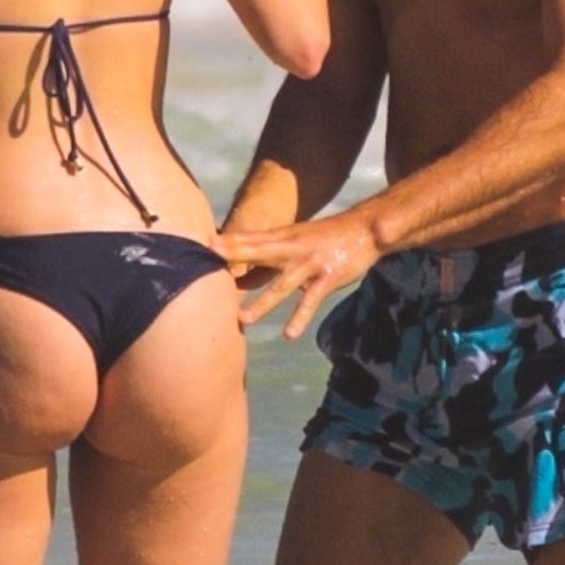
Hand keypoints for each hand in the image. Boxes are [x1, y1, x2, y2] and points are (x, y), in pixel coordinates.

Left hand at [218, 210, 377, 339]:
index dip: (226, 241)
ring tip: (242, 319)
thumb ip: (269, 255)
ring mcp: (309, 263)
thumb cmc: (324, 238)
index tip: (200, 245)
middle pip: (257, 252)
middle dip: (233, 256)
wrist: (364, 229)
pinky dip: (300, 317)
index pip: (248, 239)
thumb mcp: (294, 240)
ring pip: (280, 285)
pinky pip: (310, 301)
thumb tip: (240, 273)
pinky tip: (289, 334)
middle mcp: (292, 248)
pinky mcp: (327, 278)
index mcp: (282, 237)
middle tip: (207, 264)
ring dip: (261, 303)